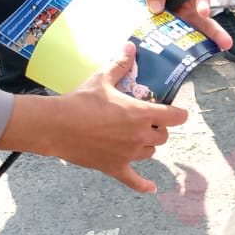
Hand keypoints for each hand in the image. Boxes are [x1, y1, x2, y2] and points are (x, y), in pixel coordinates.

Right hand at [3, 43, 185, 192]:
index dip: (177, 113)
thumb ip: (120, 64)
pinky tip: (151, 189)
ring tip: (136, 137)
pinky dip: (143, 185)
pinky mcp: (114, 167)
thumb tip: (130, 46)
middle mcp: (140, 136)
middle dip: (158, 128)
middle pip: (163, 136)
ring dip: (147, 145)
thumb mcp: (103, 79)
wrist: (56, 126)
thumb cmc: (81, 101)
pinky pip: (134, 180)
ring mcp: (128, 154)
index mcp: (141, 114)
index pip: (175, 116)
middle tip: (146, 121)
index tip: (175, 111)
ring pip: (150, 153)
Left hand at [119, 0, 232, 51]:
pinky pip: (174, 41)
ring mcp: (177, 21)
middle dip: (215, 32)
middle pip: (203, 20)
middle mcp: (185, 8)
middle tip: (227, 43)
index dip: (203, 4)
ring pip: (192, 34)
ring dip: (201, 45)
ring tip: (208, 57)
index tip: (202, 13)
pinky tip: (180, 61)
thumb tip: (157, 8)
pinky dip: (177, 50)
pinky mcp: (166, 31)